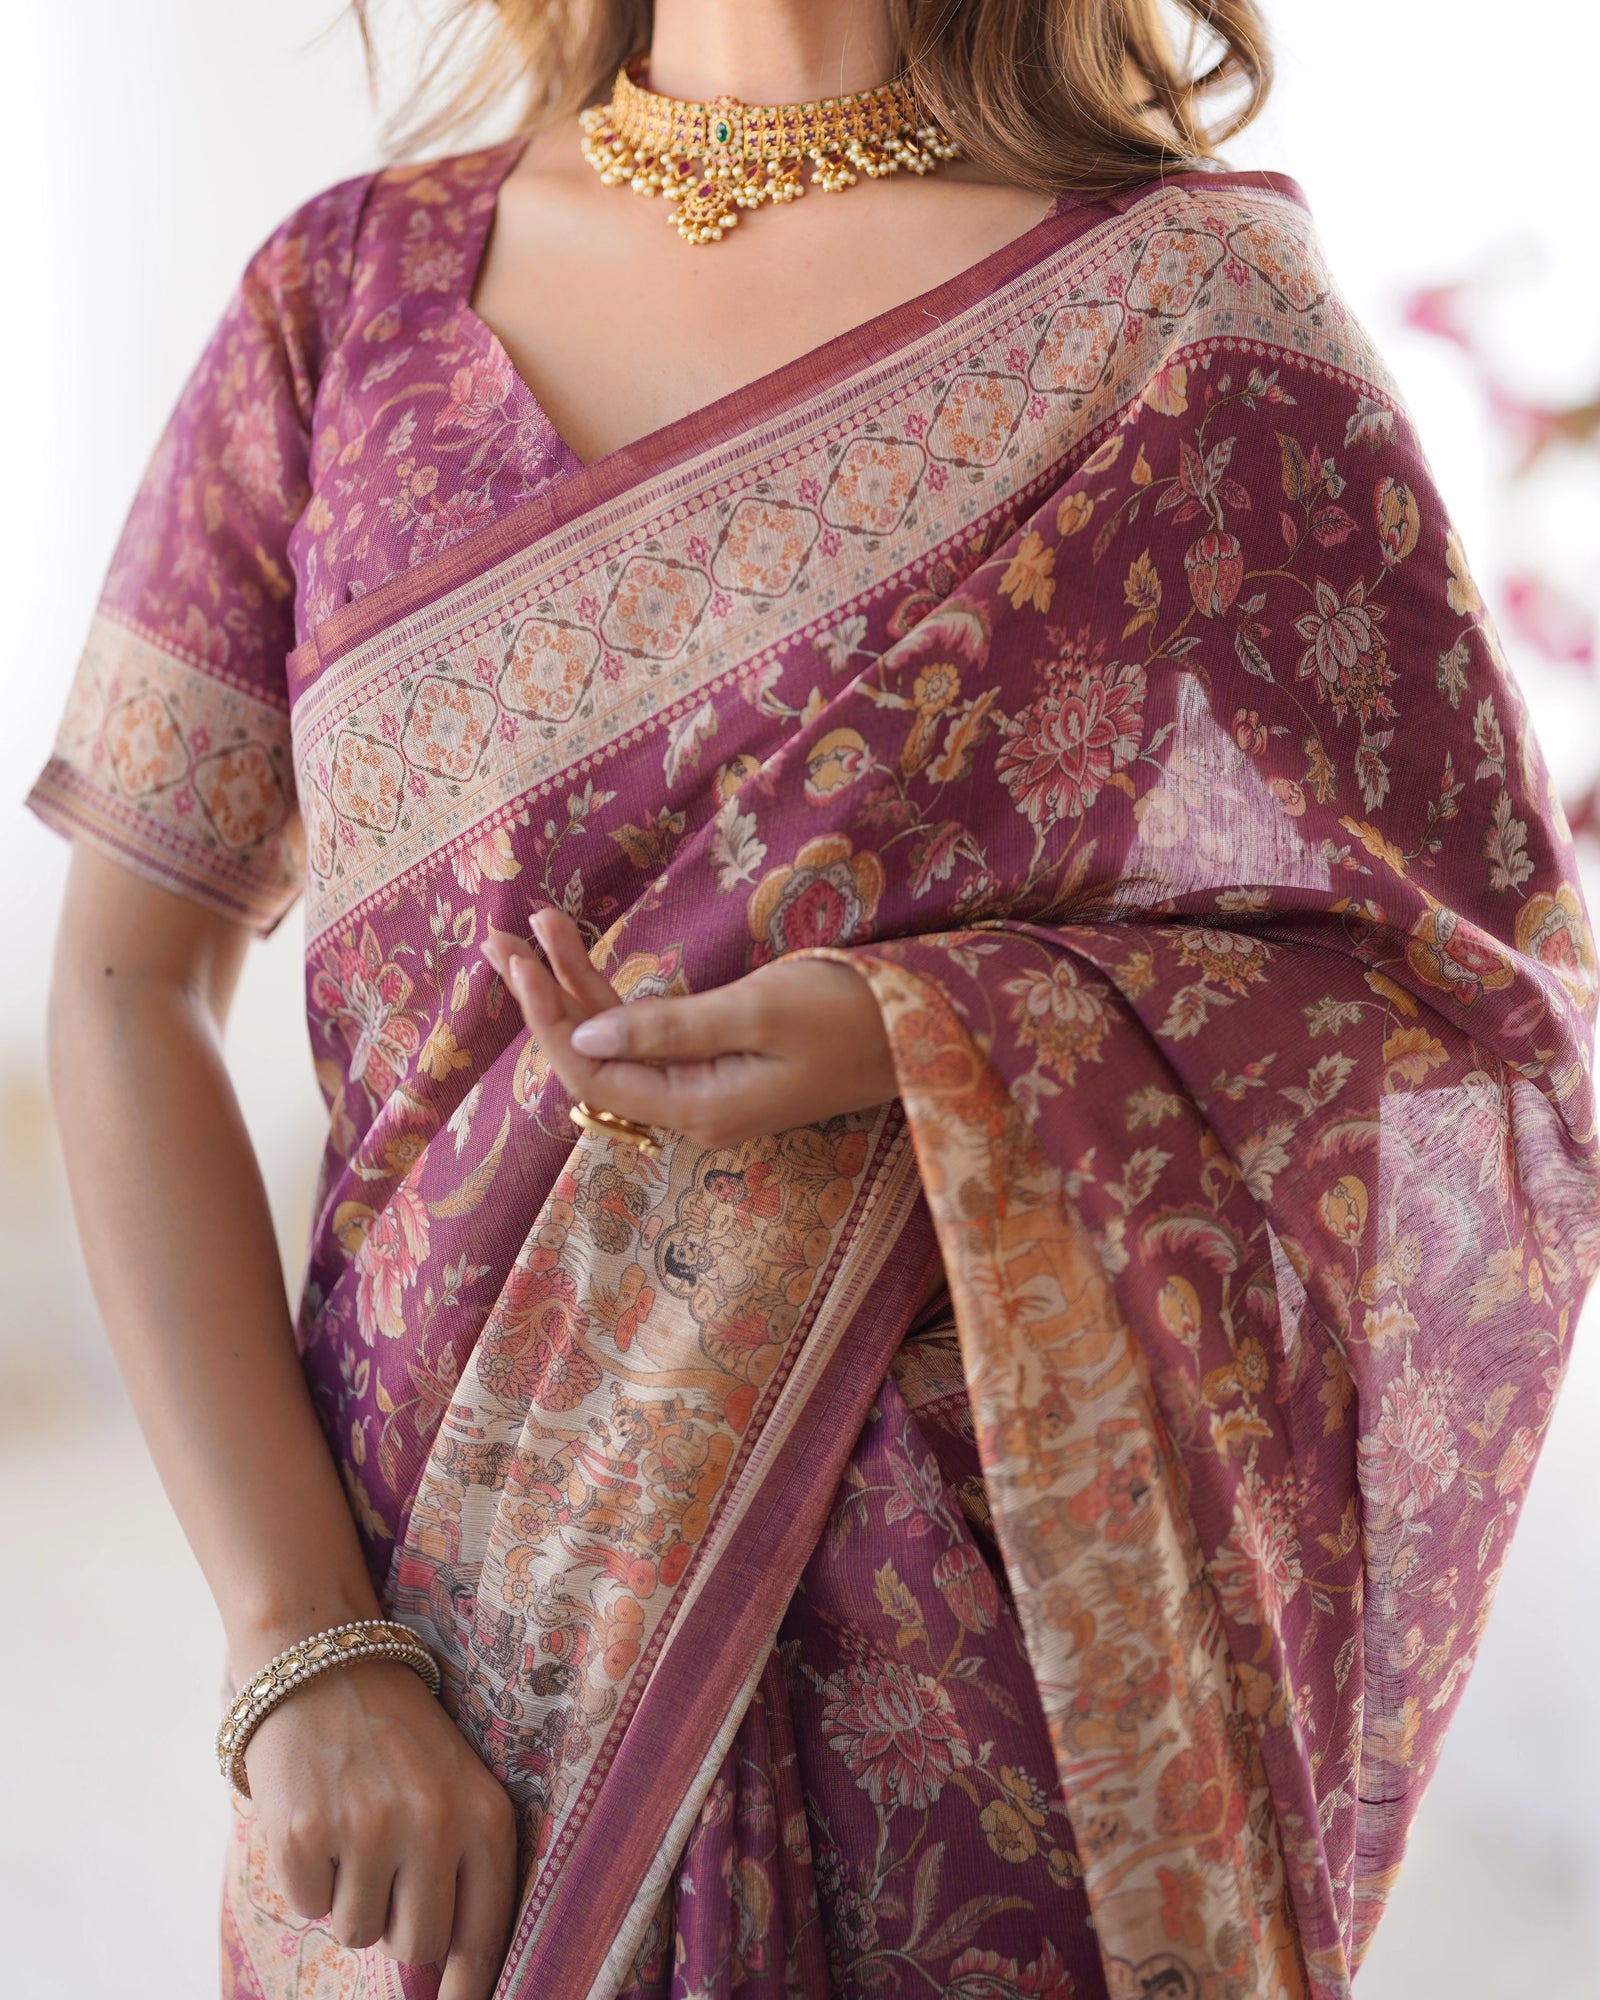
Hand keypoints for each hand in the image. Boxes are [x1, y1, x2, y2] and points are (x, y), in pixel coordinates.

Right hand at [244, 1656, 516, 1998]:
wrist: (325, 1664)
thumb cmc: (398, 1738)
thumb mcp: (456, 1785)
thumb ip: (466, 1865)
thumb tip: (453, 1974)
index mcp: (482, 1815)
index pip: (485, 1932)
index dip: (469, 1985)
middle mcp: (432, 1825)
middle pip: (416, 1946)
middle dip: (396, 1926)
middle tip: (385, 1871)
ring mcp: (366, 1830)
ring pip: (357, 1933)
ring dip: (350, 1897)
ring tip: (353, 1828)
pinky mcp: (304, 1835)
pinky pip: (308, 1908)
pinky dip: (308, 1878)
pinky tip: (318, 1819)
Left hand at [481, 907, 895, 1148]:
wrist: (933, 1032)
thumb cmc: (854, 1015)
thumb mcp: (760, 1011)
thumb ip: (671, 1028)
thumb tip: (584, 1040)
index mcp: (697, 1106)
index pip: (590, 1075)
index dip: (546, 1020)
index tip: (519, 959)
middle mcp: (693, 1107)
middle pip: (595, 1057)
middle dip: (545, 996)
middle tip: (502, 934)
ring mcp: (709, 1087)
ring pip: (621, 1041)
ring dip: (576, 987)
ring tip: (536, 928)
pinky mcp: (725, 1063)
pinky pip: (654, 1035)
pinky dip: (617, 996)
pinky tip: (588, 961)